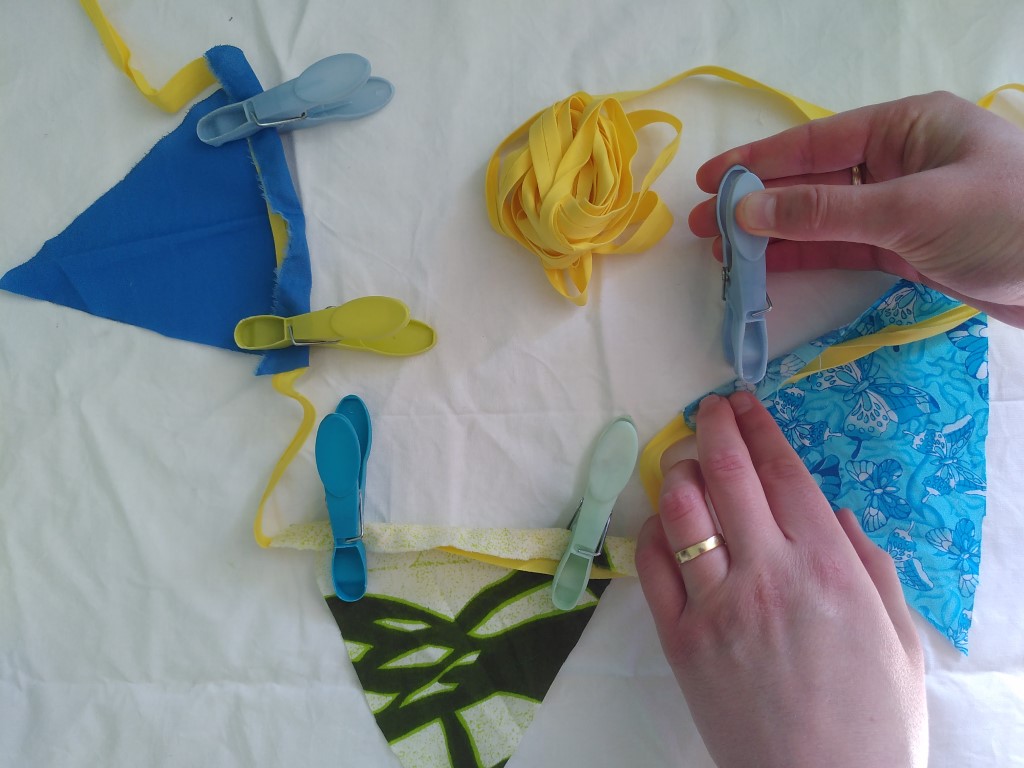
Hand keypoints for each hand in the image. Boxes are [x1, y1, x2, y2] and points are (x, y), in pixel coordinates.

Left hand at [634, 392, 926, 767]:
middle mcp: (766, 573)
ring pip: (681, 511)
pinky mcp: (680, 641)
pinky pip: (653, 567)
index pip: (783, 472)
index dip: (759, 428)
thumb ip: (870, 565)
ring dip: (677, 470)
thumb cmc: (873, 720)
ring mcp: (716, 606)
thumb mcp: (898, 637)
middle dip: (713, 428)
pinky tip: (662, 520)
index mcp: (827, 566)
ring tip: (682, 459)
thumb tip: (837, 515)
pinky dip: (653, 531)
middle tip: (708, 409)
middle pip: (726, 475)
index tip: (744, 403)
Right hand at [688, 91, 1023, 326]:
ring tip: (725, 256)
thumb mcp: (910, 209)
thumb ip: (824, 213)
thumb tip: (745, 212)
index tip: (707, 182)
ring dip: (776, 237)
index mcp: (906, 127)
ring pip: (824, 220)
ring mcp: (903, 207)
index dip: (756, 163)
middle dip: (758, 205)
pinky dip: (808, 260)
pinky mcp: (909, 249)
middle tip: (703, 229)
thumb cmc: (1005, 219)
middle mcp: (899, 161)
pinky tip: (771, 270)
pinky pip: (845, 249)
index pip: (814, 143)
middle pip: (812, 181)